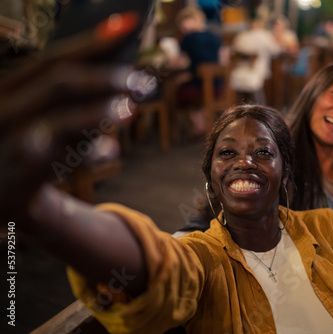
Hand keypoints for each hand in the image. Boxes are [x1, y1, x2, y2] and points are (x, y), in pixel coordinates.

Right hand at [0, 12, 154, 220]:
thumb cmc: (19, 150)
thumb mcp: (33, 118)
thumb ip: (64, 99)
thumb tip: (115, 76)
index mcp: (8, 90)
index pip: (52, 59)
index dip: (92, 41)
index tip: (129, 25)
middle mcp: (4, 110)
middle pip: (60, 83)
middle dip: (106, 78)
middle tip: (141, 82)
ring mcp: (9, 142)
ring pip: (60, 119)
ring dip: (100, 112)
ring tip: (130, 110)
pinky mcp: (19, 176)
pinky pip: (59, 162)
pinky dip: (89, 154)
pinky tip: (111, 151)